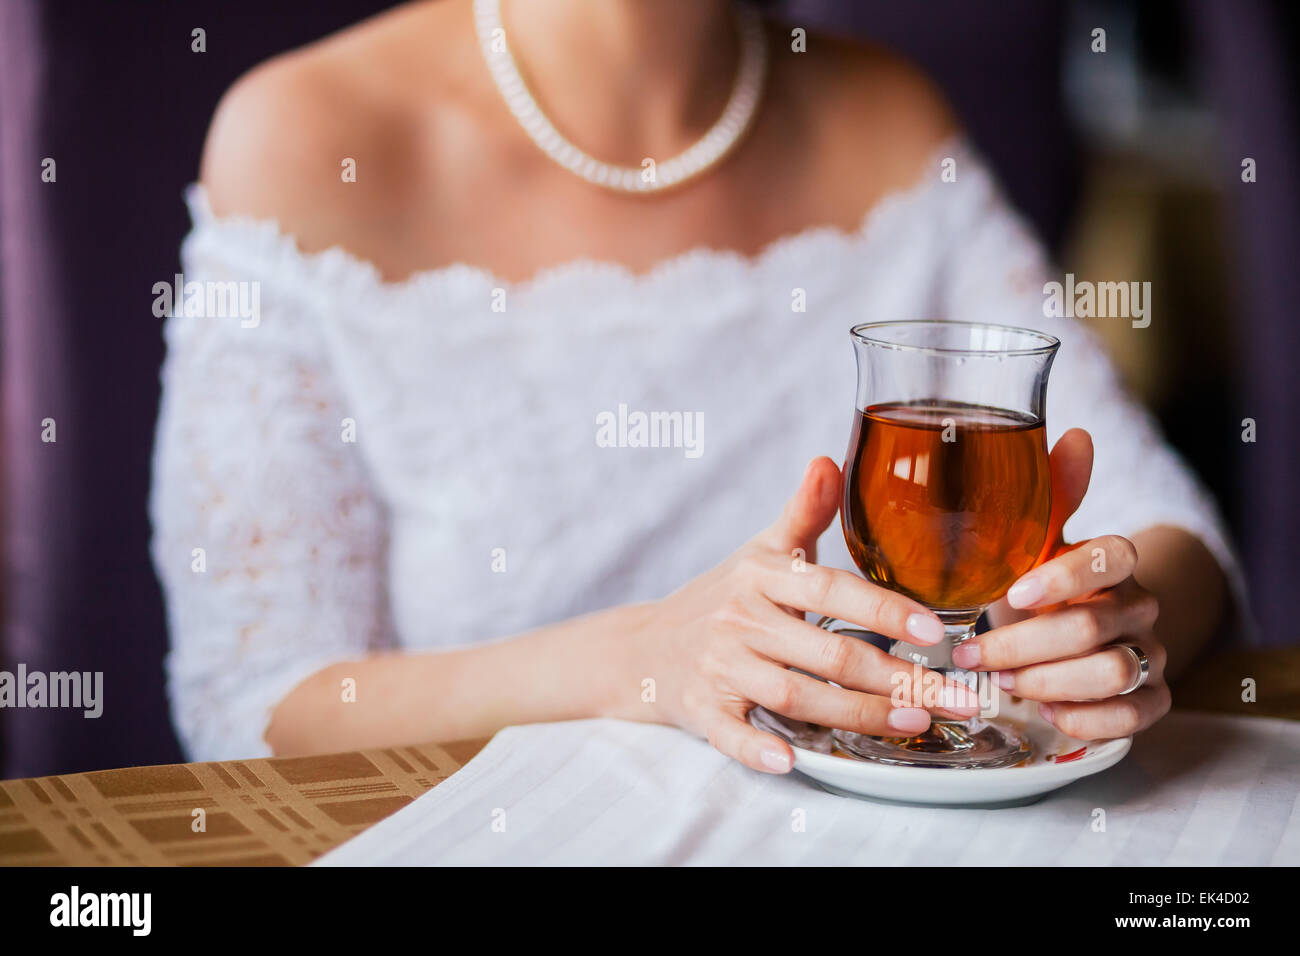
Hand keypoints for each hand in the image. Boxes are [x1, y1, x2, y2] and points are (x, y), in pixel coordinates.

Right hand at [637, 457, 982, 773]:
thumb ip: (804, 510)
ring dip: (858, 715)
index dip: (883, 609)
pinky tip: (793, 761)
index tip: (934, 631)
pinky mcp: (702, 710)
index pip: (829, 589)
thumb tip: (831, 459)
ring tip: (915, 723)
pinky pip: (730, 734)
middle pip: (826, 652)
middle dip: (896, 678)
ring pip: (794, 696)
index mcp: (759, 576)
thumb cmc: (722, 596)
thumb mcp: (761, 549)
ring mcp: (718, 667)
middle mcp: (739, 620)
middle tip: (953, 696)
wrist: (645, 645)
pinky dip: (757, 749)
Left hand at [954, 429, 1168, 739]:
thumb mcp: (1038, 537)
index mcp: (1113, 560)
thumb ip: (1052, 493)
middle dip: (1022, 645)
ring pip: (1112, 672)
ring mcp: (1150, 652)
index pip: (1110, 556)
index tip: (1011, 593)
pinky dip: (1083, 717)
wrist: (1080, 626)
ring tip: (1002, 682)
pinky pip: (1131, 716)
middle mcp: (1139, 605)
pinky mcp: (1153, 697)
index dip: (1063, 577)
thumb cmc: (1045, 579)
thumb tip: (1077, 436)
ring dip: (1046, 682)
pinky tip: (1043, 710)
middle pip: (1091, 627)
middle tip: (972, 655)